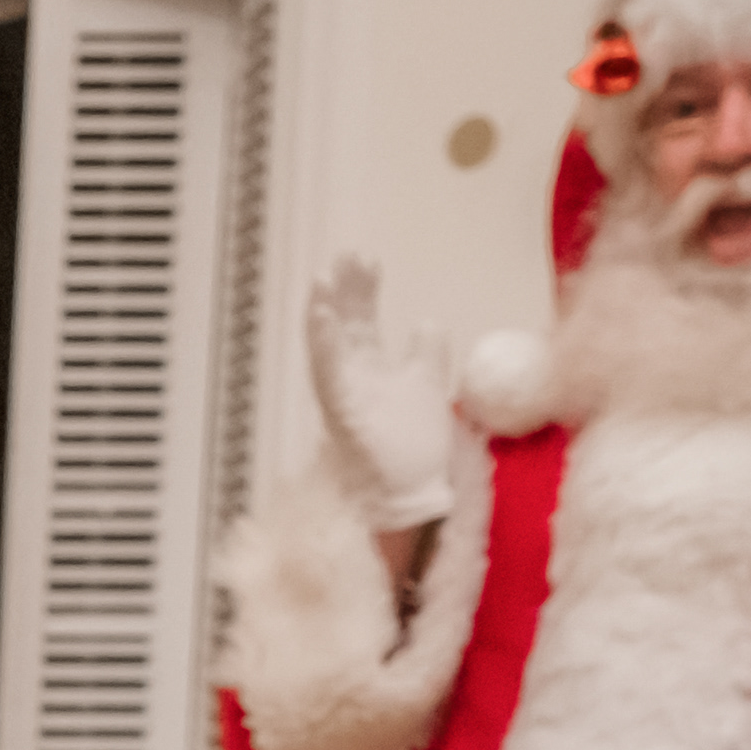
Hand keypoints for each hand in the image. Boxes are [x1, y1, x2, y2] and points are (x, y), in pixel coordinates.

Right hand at [305, 255, 454, 532]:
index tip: (365, 258)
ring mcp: (346, 399)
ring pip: (329, 350)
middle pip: (345, 328)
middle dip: (345, 291)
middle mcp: (353, 383)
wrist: (416, 495)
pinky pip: (330, 379)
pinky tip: (323, 318)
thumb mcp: (428, 387)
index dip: (362, 291)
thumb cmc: (414, 449)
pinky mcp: (345, 418)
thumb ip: (426, 354)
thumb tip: (426, 320)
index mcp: (370, 374)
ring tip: (322, 279)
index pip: (361, 324)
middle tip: (346, 254)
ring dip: (323, 314)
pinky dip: (326, 348)